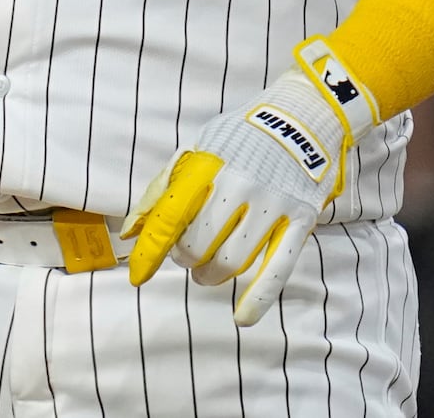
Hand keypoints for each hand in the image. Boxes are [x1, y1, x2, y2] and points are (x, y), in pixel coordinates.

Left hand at [122, 64, 352, 326]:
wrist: (302, 115)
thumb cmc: (242, 137)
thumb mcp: (197, 148)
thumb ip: (162, 189)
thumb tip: (130, 233)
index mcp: (210, 163)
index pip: (170, 216)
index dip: (150, 251)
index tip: (138, 275)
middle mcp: (241, 183)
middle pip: (198, 245)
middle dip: (185, 259)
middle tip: (189, 254)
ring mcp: (273, 202)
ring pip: (231, 262)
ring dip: (212, 275)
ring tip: (209, 270)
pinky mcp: (301, 219)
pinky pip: (278, 268)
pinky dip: (258, 299)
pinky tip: (242, 317)